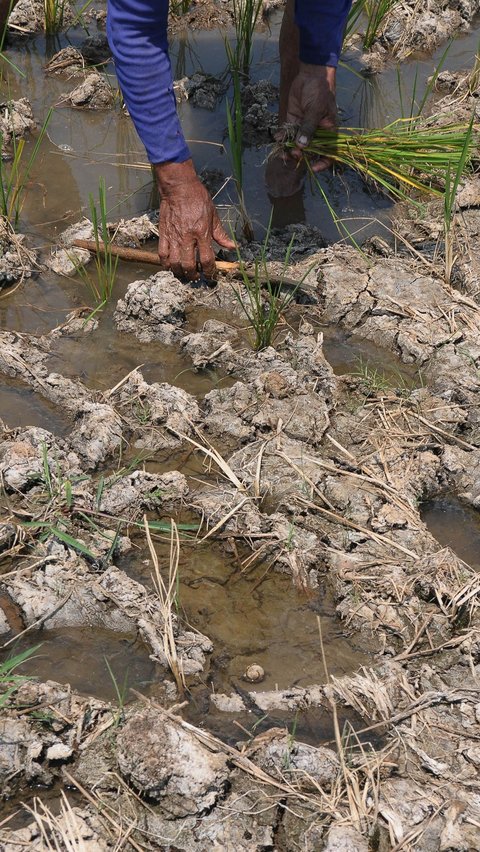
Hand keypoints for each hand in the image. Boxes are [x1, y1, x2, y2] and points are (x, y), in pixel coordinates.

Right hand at [155, 159, 234, 279]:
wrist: (179, 187)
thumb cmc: (198, 199)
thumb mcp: (213, 215)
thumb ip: (221, 234)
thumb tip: (232, 247)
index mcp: (202, 232)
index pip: (207, 259)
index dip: (210, 272)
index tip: (211, 276)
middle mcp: (187, 237)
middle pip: (189, 265)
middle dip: (194, 275)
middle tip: (196, 276)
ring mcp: (174, 236)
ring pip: (174, 263)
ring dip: (180, 272)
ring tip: (184, 273)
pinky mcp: (164, 234)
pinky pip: (162, 254)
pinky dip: (166, 263)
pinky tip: (170, 265)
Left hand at [286, 63, 336, 172]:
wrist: (310, 73)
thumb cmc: (320, 91)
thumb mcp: (316, 110)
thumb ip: (308, 128)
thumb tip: (302, 146)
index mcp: (328, 132)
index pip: (328, 152)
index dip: (322, 163)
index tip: (312, 167)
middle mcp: (316, 133)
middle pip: (309, 151)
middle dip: (301, 156)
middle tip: (292, 154)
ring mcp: (304, 127)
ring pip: (296, 144)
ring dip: (289, 150)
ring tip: (282, 152)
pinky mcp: (293, 120)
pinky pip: (287, 133)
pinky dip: (282, 138)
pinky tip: (276, 140)